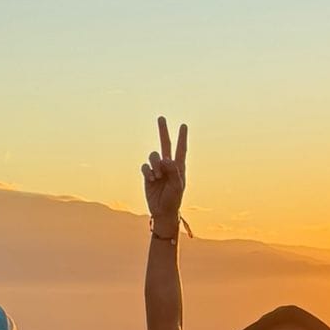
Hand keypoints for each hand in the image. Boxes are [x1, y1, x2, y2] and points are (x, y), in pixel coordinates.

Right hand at [142, 117, 186, 232]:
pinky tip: (152, 178)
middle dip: (163, 131)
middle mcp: (168, 165)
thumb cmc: (173, 199)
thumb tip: (166, 158)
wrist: (162, 211)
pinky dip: (148, 171)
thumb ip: (173, 171)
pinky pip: (145, 166)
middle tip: (161, 117)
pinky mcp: (148, 175)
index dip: (182, 137)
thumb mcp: (177, 186)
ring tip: (158, 176)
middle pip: (165, 144)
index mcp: (178, 167)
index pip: (181, 149)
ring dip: (155, 163)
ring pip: (153, 155)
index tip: (183, 126)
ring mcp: (157, 169)